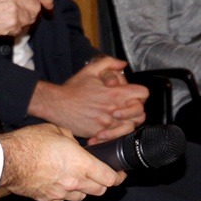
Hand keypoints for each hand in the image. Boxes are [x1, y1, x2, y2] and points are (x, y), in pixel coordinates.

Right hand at [0, 0, 54, 48]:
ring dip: (23, 22)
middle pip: (36, 6)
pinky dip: (15, 29)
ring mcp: (15, 9)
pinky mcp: (12, 24)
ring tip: (6, 19)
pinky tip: (1, 25)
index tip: (49, 4)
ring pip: (30, 19)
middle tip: (19, 15)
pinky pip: (21, 29)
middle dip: (31, 12)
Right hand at [0, 123, 124, 200]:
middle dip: (104, 184)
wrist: (7, 161)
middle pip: (100, 191)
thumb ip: (71, 139)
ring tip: (79, 178)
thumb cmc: (28, 144)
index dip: (118, 177)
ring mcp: (61, 192)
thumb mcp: (56, 131)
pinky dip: (66, 193)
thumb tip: (73, 144)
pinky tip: (61, 182)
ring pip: (82, 197)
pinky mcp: (48, 199)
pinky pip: (64, 199)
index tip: (119, 174)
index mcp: (81, 163)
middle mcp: (74, 181)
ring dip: (85, 189)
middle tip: (102, 175)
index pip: (109, 178)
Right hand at [28, 57, 147, 143]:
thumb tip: (123, 64)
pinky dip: (114, 134)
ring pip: (130, 127)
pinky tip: (108, 129)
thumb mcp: (91, 69)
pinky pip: (115, 137)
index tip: (135, 95)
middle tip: (129, 109)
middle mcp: (114, 109)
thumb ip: (109, 63)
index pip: (143, 94)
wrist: (57, 104)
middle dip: (137, 110)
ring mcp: (108, 123)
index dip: (141, 94)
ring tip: (119, 119)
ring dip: (127, 123)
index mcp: (115, 93)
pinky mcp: (100, 133)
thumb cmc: (73, 88)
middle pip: (141, 114)